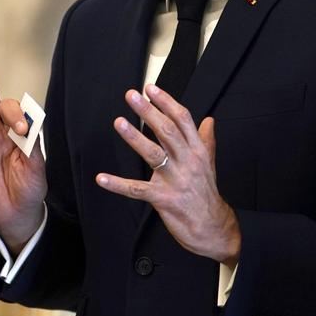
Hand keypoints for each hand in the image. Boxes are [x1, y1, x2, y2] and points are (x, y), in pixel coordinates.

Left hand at [96, 84, 240, 266]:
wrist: (213, 228)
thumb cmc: (206, 193)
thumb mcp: (209, 164)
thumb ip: (206, 140)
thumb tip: (209, 120)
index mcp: (198, 150)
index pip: (183, 119)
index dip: (166, 102)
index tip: (151, 88)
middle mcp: (188, 161)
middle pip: (167, 131)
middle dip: (148, 112)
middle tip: (132, 96)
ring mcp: (175, 180)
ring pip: (152, 154)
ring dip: (134, 137)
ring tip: (118, 122)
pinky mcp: (164, 199)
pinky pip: (137, 189)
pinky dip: (118, 184)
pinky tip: (101, 178)